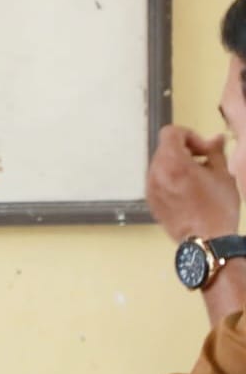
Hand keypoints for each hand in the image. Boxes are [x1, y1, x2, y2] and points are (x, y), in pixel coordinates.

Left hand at [147, 124, 239, 241]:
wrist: (206, 240)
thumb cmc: (218, 207)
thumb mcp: (223, 174)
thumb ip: (215, 152)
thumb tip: (216, 138)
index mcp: (173, 162)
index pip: (170, 133)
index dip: (189, 136)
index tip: (204, 150)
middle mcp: (156, 173)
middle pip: (165, 148)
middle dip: (185, 150)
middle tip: (204, 162)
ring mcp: (150, 187)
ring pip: (160, 164)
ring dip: (178, 165)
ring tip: (198, 179)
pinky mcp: (150, 200)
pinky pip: (158, 180)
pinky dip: (171, 178)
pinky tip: (188, 191)